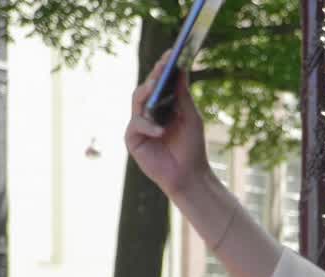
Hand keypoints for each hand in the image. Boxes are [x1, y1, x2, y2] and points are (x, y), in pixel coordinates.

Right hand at [125, 51, 209, 198]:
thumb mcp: (191, 118)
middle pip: (145, 88)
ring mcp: (139, 125)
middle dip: (154, 76)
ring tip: (156, 87)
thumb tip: (181, 70)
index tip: (172, 53)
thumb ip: (184, 96)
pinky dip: (149, 127)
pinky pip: (137, 126)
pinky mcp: (133, 139)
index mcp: (162, 106)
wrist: (189, 175)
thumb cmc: (191, 147)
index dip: (163, 68)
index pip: (159, 83)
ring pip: (137, 102)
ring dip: (147, 94)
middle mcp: (148, 112)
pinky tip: (161, 130)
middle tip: (163, 66)